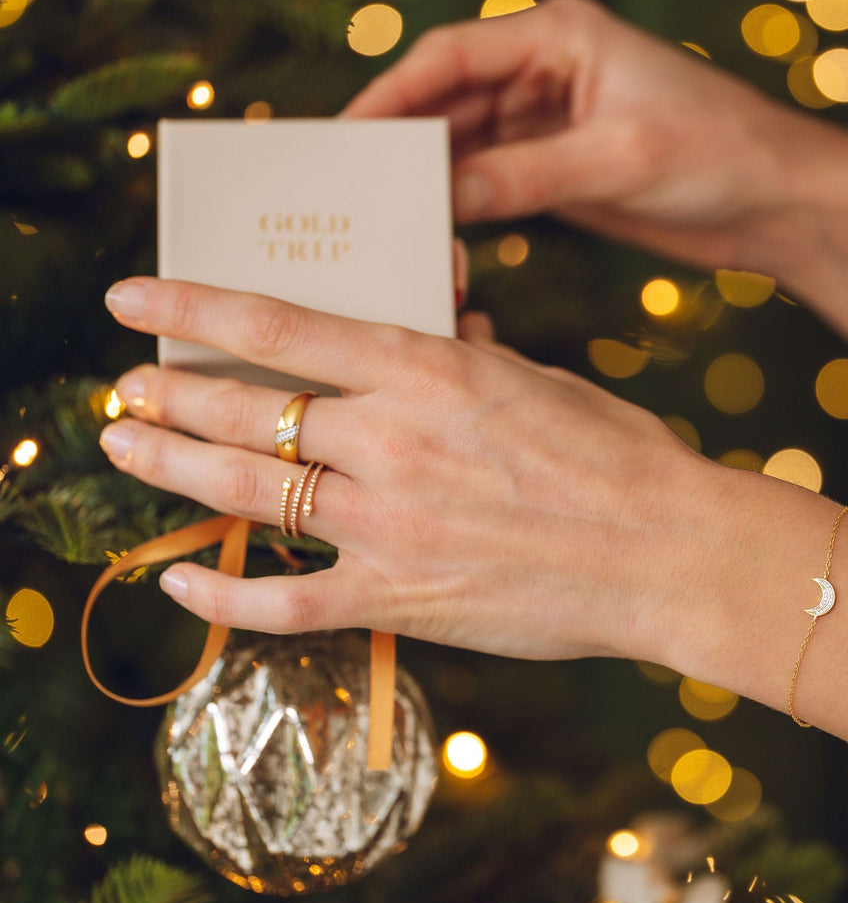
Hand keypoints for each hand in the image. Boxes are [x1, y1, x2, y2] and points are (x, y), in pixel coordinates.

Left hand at [99, 277, 726, 664]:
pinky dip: (223, 595)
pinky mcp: (401, 597)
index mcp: (428, 371)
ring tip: (124, 452)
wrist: (671, 553)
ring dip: (170, 470)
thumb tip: (445, 328)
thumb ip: (470, 360)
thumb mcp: (539, 383)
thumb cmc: (620, 459)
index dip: (193, 308)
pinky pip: (285, 602)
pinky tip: (178, 581)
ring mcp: (389, 523)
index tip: (132, 299)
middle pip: (244, 410)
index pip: (282, 327)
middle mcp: (392, 440)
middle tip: (121, 394)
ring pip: (244, 493)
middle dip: (167, 397)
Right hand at [345, 0, 813, 270]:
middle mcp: (548, 71)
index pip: (453, 56)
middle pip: (451, 100)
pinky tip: (436, 227)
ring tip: (387, 212)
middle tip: (355, 184)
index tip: (349, 135)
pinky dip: (465, 203)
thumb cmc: (718, 154)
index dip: (394, 94)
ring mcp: (551, 122)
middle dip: (405, 139)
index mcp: (560, 36)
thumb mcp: (615, 161)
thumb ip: (524, 177)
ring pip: (468, 144)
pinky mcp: (559, 168)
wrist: (774, 202)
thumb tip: (442, 198)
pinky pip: (494, 181)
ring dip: (433, 177)